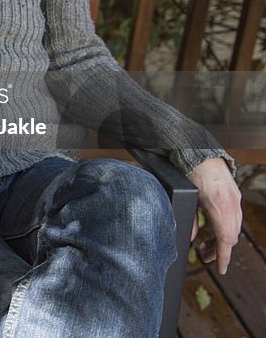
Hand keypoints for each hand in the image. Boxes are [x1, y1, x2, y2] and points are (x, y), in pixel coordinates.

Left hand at [187, 157, 241, 273]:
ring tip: (205, 245)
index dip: (223, 257)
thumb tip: (191, 239)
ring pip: (234, 228)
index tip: (221, 270)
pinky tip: (213, 230)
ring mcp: (235, 199)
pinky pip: (234, 218)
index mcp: (219, 206)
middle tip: (203, 256)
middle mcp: (231, 204)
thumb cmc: (188, 173)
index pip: (226, 239)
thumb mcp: (186, 199)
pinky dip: (225, 228)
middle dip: (219, 250)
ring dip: (222, 239)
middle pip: (231, 236)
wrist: (199, 152)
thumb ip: (190, 220)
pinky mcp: (234, 195)